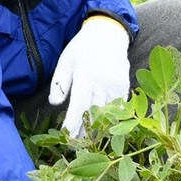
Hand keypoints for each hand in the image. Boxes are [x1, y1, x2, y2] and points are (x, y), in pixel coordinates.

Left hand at [49, 16, 129, 137]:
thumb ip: (59, 83)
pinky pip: (118, 110)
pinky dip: (110, 120)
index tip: (66, 136)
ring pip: (108, 115)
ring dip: (97, 129)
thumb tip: (55, 104)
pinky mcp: (124, 89)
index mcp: (85, 76)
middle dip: (84, 132)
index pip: (79, 105)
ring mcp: (116, 86)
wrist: (108, 34)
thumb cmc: (82, 49)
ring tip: (87, 141)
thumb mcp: (65, 61)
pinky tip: (102, 129)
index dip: (73, 123)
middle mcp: (102, 83)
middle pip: (94, 114)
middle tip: (74, 146)